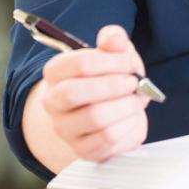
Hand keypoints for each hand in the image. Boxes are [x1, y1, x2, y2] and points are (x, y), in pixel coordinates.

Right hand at [38, 25, 149, 162]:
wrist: (112, 111)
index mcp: (56, 72)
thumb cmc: (111, 78)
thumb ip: (114, 41)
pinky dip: (127, 125)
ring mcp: (65, 128)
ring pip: (94, 117)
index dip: (112, 61)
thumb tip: (113, 38)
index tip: (130, 63)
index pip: (79, 63)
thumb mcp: (114, 54)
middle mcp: (53, 101)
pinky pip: (107, 139)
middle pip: (75, 93)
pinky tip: (131, 117)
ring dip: (124, 106)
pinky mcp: (82, 150)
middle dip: (113, 85)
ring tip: (136, 100)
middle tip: (133, 82)